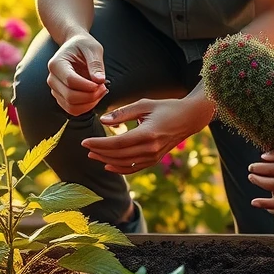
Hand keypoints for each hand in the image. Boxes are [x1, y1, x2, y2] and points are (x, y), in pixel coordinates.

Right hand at [46, 34, 107, 115]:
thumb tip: (100, 80)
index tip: (102, 84)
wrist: (74, 46)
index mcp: (56, 63)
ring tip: (101, 92)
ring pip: (71, 107)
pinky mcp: (61, 97)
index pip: (70, 81)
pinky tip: (95, 97)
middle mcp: (52, 78)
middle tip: (104, 88)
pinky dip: (86, 107)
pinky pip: (72, 110)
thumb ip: (96, 64)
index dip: (88, 86)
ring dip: (89, 104)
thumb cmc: (83, 45)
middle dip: (91, 96)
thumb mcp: (92, 48)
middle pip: (70, 96)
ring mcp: (55, 89)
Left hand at [81, 97, 213, 174]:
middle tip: (86, 147)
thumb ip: (123, 113)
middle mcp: (150, 148)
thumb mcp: (144, 104)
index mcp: (147, 133)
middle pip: (118, 155)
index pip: (117, 143)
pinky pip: (134, 168)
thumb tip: (103, 120)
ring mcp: (153, 156)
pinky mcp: (154, 160)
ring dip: (107, 160)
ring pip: (124, 163)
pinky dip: (120, 169)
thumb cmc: (166, 107)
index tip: (85, 141)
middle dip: (100, 152)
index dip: (99, 143)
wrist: (189, 118)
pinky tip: (108, 165)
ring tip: (93, 154)